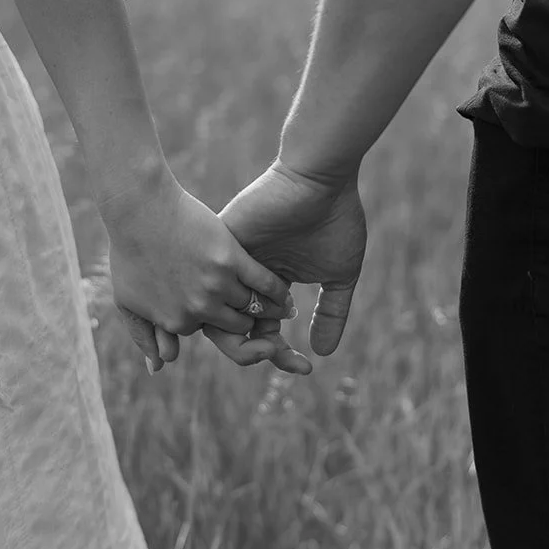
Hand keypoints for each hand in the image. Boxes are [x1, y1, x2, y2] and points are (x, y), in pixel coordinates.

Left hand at [102, 168, 296, 372]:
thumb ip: (144, 337)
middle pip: (237, 325)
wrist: (140, 209)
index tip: (221, 307)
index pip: (210, 331)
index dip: (216, 317)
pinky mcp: (233, 259)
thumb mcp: (128, 302)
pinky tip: (285, 294)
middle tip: (256, 311)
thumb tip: (158, 368)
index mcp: (177, 322)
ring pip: (253, 306)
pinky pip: (266, 284)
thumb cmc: (130, 253)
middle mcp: (199, 309)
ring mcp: (217, 285)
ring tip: (278, 305)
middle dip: (244, 317)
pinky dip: (279, 292)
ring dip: (268, 308)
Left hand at [201, 161, 366, 369]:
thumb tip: (322, 353)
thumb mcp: (339, 275)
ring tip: (273, 348)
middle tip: (287, 361)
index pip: (260, 329)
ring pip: (219, 317)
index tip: (305, 369)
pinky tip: (256, 325)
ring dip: (246, 342)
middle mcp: (242, 277)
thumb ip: (331, 314)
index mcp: (265, 283)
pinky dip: (232, 314)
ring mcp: (228, 265)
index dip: (279, 355)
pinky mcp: (219, 248)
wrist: (321, 178)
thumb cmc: (334, 219)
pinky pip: (210, 289)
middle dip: (262, 354)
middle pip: (236, 330)